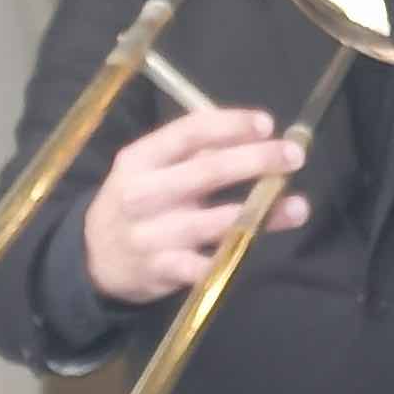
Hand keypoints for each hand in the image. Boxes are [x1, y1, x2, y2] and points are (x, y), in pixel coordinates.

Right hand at [80, 104, 310, 305]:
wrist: (94, 259)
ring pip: (216, 221)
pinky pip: (206, 265)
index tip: (267, 123)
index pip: (188, 132)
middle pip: (208, 172)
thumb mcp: (147, 170)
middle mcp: (144, 194)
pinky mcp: (162, 270)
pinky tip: (258, 248)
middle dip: (257, 160)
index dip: (230, 125)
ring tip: (299, 205)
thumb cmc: (136, 202)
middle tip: (294, 155)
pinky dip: (233, 256)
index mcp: (140, 159)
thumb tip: (249, 132)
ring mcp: (152, 235)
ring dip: (262, 212)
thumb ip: (192, 152)